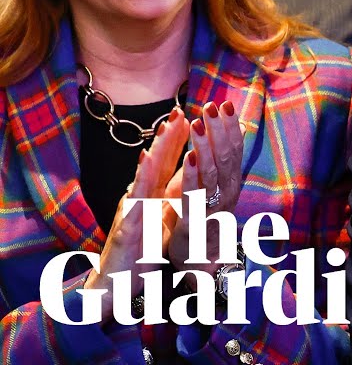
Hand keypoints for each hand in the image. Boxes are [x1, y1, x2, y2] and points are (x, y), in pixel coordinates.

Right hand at [84, 109, 189, 315]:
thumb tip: (185, 180)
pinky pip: (136, 200)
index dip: (178, 140)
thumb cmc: (139, 251)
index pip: (166, 163)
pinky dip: (142, 180)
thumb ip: (170, 197)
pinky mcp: (127, 226)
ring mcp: (132, 209)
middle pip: (156, 162)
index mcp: (151, 196)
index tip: (192, 115)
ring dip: (157, 149)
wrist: (116, 285)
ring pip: (145, 174)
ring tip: (168, 127)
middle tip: (181, 109)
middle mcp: (140, 197)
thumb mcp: (161, 219)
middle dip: (169, 136)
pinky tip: (146, 163)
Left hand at [166, 101, 245, 277]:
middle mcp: (227, 194)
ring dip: (206, 145)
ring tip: (200, 122)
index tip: (226, 104)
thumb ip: (224, 166)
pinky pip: (194, 194)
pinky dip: (193, 174)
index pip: (235, 151)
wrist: (200, 267)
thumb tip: (235, 136)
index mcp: (231, 185)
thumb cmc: (206, 225)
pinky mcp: (194, 222)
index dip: (231, 127)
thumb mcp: (219, 192)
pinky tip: (190, 155)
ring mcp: (212, 208)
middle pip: (227, 157)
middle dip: (221, 129)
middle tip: (215, 105)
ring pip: (212, 171)